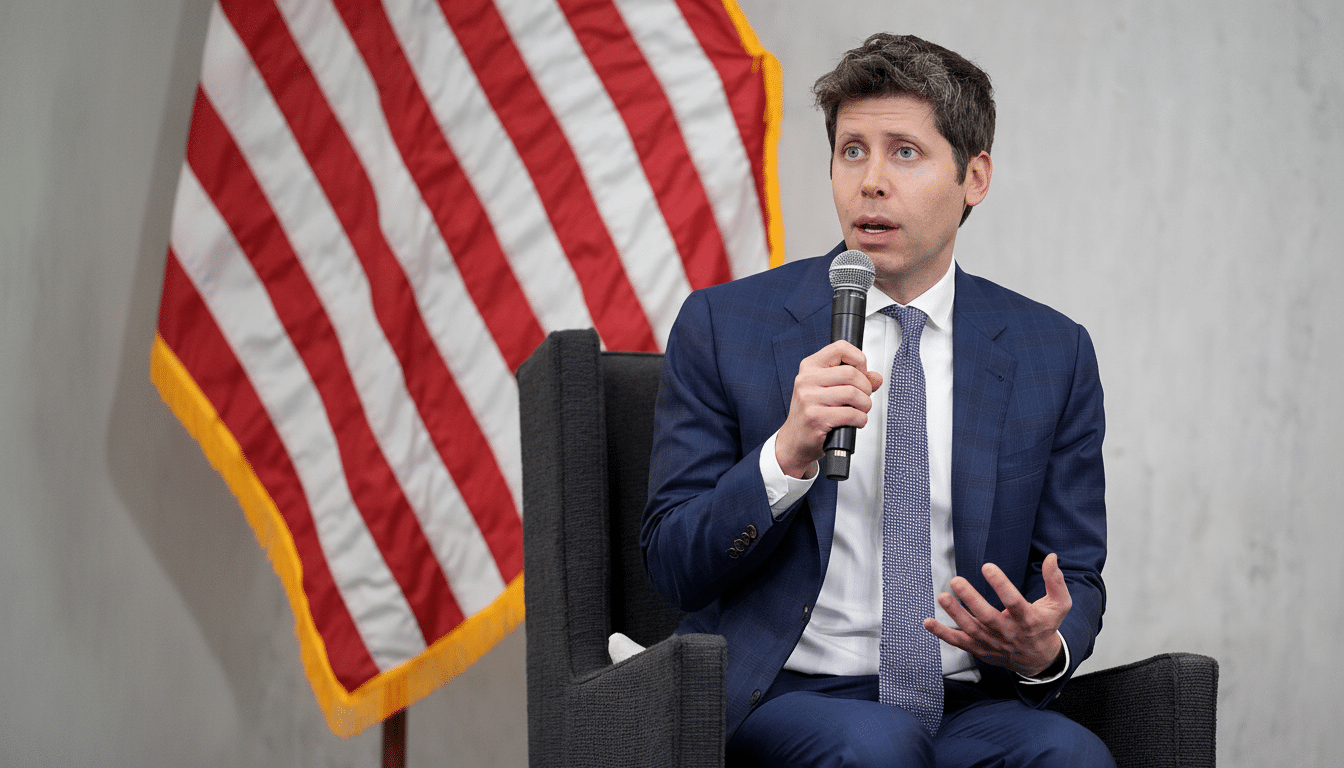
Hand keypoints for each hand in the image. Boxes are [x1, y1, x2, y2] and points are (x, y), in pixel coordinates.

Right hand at [774, 341, 883, 477]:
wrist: (794, 441)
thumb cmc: (812, 414)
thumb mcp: (830, 390)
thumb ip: (855, 381)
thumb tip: (876, 378)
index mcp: (810, 367)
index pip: (840, 348)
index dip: (859, 360)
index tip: (861, 373)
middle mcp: (806, 379)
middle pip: (851, 373)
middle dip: (866, 388)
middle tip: (863, 398)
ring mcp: (809, 398)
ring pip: (853, 393)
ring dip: (865, 405)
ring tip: (860, 410)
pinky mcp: (815, 417)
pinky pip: (850, 414)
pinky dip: (860, 419)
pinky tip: (855, 421)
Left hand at [923, 553, 1070, 676]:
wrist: (1038, 660)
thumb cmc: (1045, 626)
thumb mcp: (1058, 605)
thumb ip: (1054, 581)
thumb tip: (1051, 557)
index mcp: (1028, 619)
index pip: (1013, 601)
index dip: (1001, 584)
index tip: (987, 567)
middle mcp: (1009, 633)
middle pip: (988, 617)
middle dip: (971, 599)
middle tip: (956, 581)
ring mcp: (993, 643)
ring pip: (971, 629)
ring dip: (955, 614)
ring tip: (942, 596)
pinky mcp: (980, 649)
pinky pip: (959, 642)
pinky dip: (942, 633)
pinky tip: (928, 622)